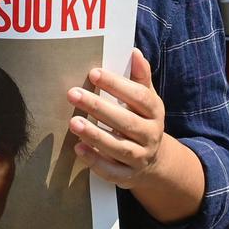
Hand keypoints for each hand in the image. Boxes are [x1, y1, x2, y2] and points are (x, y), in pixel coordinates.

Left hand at [67, 48, 166, 188]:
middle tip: (72, 94)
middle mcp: (151, 135)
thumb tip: (134, 52)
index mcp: (155, 112)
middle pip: (125, 121)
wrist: (155, 161)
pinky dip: (95, 161)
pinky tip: (78, 148)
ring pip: (119, 148)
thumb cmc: (142, 120)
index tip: (93, 73)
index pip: (138, 96)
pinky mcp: (128, 176)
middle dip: (98, 108)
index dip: (117, 85)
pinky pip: (112, 171)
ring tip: (73, 123)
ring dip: (95, 135)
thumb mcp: (146, 98)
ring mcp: (140, 157)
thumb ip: (140, 76)